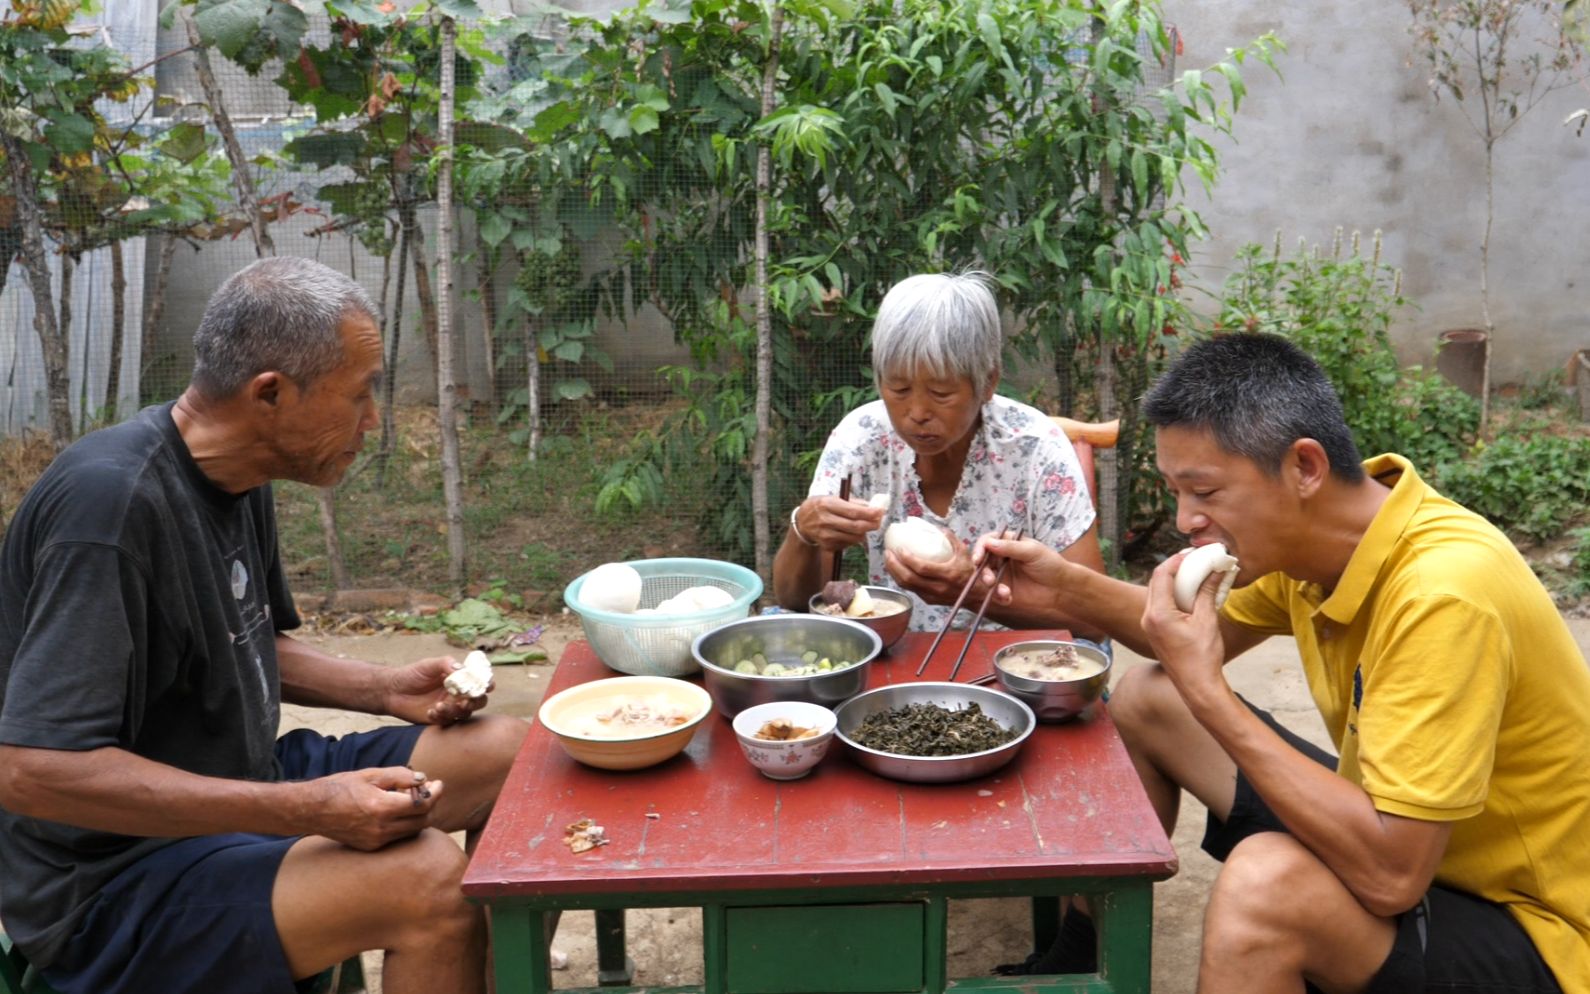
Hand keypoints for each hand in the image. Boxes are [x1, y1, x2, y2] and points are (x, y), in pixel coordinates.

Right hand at [302, 766, 442, 850]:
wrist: (312, 809)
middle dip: (431, 805)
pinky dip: (405, 825)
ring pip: (412, 832)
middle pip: (422, 821)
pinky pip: (398, 838)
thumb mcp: (370, 774)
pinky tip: (399, 811)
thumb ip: (399, 776)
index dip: (435, 793)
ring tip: (413, 798)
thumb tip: (423, 778)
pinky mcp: (370, 847)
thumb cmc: (340, 787)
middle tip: (430, 790)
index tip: (438, 783)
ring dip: (419, 816)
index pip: (422, 804)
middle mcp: (381, 829)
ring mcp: (376, 841)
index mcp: (382, 808)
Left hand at [383, 656, 493, 725]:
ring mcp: (450, 708)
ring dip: (456, 711)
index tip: (487, 686)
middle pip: (479, 701)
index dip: (486, 684)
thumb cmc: (412, 674)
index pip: (479, 682)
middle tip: (465, 702)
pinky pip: (448, 722)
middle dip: (475, 702)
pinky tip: (430, 711)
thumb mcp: (429, 664)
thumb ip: (446, 663)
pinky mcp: (439, 719)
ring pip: (464, 714)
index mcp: (460, 679)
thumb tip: (462, 669)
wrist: (392, 690)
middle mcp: (459, 694)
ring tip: (439, 706)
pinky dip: (442, 717)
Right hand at [794, 495, 885, 550]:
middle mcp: (825, 521)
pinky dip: (854, 538)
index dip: (870, 513)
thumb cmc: (821, 507)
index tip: (880, 511)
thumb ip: (852, 503)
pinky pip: (848, 544)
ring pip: (854, 538)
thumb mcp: (833, 498)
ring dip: (864, 532)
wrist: (802, 522)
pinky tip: (851, 532)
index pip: (853, 511)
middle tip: (879, 521)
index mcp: (828, 505)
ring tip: (865, 525)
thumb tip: (873, 507)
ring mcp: (826, 535)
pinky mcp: (827, 545)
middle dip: (871, 525)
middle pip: (855, 527)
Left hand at [884, 529, 970, 604]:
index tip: (900, 548)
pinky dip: (901, 579)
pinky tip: (896, 569)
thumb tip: (938, 527)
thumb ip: (951, 539)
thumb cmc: (969, 572)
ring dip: (894, 573)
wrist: (976, 595)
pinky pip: (910, 589)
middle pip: (909, 578)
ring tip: (888, 560)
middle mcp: (938, 587)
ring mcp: (932, 596)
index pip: (921, 568)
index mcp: (947, 574)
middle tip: (888, 553)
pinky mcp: (928, 600)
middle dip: (894, 565)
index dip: (908, 559)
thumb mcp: (964, 552)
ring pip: (906, 586)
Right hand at [976, 534, 1070, 615]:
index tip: (978, 559)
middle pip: (983, 560)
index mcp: (1009, 543)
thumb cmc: (1051, 565)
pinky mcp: (1004, 589)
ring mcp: (1002, 574)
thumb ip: (1011, 547)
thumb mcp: (1032, 552)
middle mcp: (1002, 557)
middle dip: (983, 571)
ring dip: (990, 585)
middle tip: (990, 580)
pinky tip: (1008, 598)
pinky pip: (993, 592)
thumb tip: (989, 543)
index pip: (988, 541)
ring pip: (986, 577)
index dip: (980, 549)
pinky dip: (997, 596)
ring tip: (1003, 592)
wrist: (1062, 589)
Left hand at [1141, 550, 1226, 703]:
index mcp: (1158, 613)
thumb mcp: (1207, 621)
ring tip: (1193, 574)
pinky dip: (1172, 595)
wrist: (1197, 686)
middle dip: (1174, 568)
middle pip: (1156, 582)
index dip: (1176, 560)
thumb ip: (1208, 592)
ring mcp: (1148, 625)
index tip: (1192, 554)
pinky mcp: (1154, 632)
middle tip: (1193, 561)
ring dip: (1173, 582)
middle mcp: (1147, 618)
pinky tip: (1189, 593)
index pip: (1161, 575)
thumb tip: (1217, 570)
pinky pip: (1159, 605)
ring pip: (1156, 593)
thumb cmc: (1203, 657)